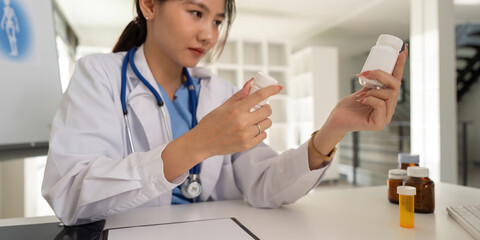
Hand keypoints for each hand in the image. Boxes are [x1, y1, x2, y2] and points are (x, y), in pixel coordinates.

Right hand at [161, 79, 281, 180]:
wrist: (202, 142)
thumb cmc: (211, 122)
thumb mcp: (223, 106)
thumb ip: (239, 95)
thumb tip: (251, 83)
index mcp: (236, 110)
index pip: (259, 96)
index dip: (271, 90)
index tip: (278, 87)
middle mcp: (242, 122)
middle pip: (267, 111)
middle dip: (265, 107)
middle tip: (257, 109)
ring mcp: (245, 135)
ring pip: (267, 123)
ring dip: (262, 120)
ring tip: (252, 121)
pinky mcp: (247, 145)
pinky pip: (263, 135)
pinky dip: (259, 131)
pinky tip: (249, 130)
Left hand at [326, 44, 407, 132]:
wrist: (337, 119)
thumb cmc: (348, 106)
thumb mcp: (363, 90)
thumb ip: (372, 84)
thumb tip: (376, 70)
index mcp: (387, 100)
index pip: (396, 81)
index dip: (399, 66)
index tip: (402, 51)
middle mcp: (390, 108)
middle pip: (395, 86)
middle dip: (381, 75)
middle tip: (365, 73)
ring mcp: (386, 117)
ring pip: (389, 94)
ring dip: (373, 90)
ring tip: (361, 95)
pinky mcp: (379, 124)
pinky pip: (380, 104)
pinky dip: (370, 99)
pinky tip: (362, 101)